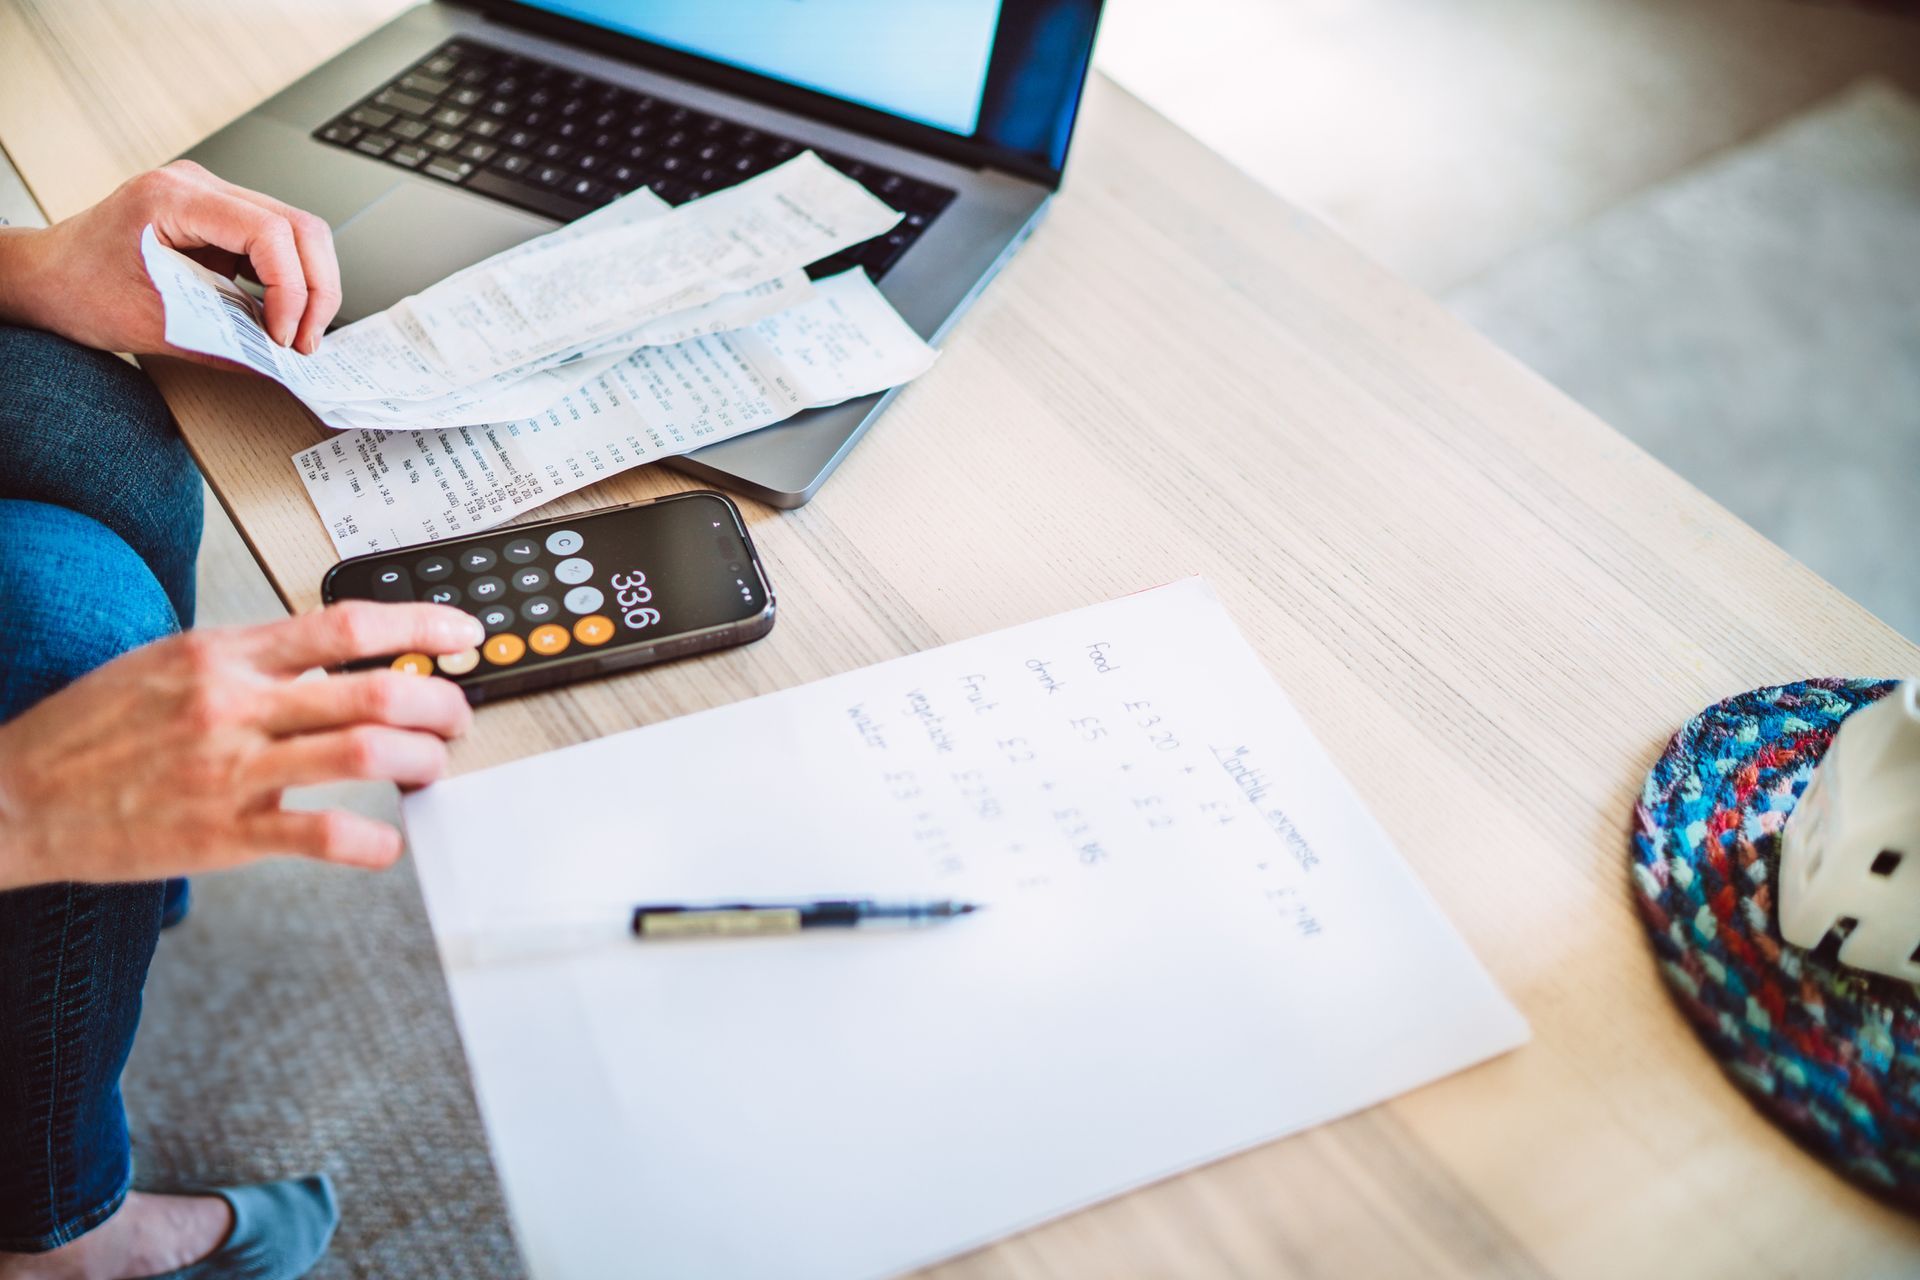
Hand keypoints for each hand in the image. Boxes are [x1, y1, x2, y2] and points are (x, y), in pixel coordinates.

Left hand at [0, 159, 340, 356]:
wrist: (45, 277)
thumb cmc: (78, 290)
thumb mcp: (155, 326)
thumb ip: (223, 344)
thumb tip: (279, 362)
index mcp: (174, 198)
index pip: (269, 233)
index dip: (292, 290)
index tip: (284, 337)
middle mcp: (199, 186)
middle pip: (298, 227)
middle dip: (316, 290)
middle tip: (306, 341)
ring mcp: (211, 197)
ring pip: (298, 232)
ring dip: (309, 287)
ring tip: (296, 333)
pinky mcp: (219, 218)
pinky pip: (277, 243)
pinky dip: (290, 282)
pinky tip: (280, 316)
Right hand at [0, 602, 486, 890]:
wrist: (16, 793)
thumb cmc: (95, 730)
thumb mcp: (174, 663)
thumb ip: (255, 658)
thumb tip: (338, 654)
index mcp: (225, 653)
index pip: (346, 625)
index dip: (420, 628)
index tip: (462, 634)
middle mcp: (233, 704)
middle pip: (373, 692)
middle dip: (438, 704)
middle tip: (458, 716)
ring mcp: (230, 769)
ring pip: (360, 755)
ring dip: (418, 762)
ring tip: (432, 768)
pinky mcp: (221, 834)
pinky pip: (317, 835)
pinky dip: (369, 843)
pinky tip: (386, 845)